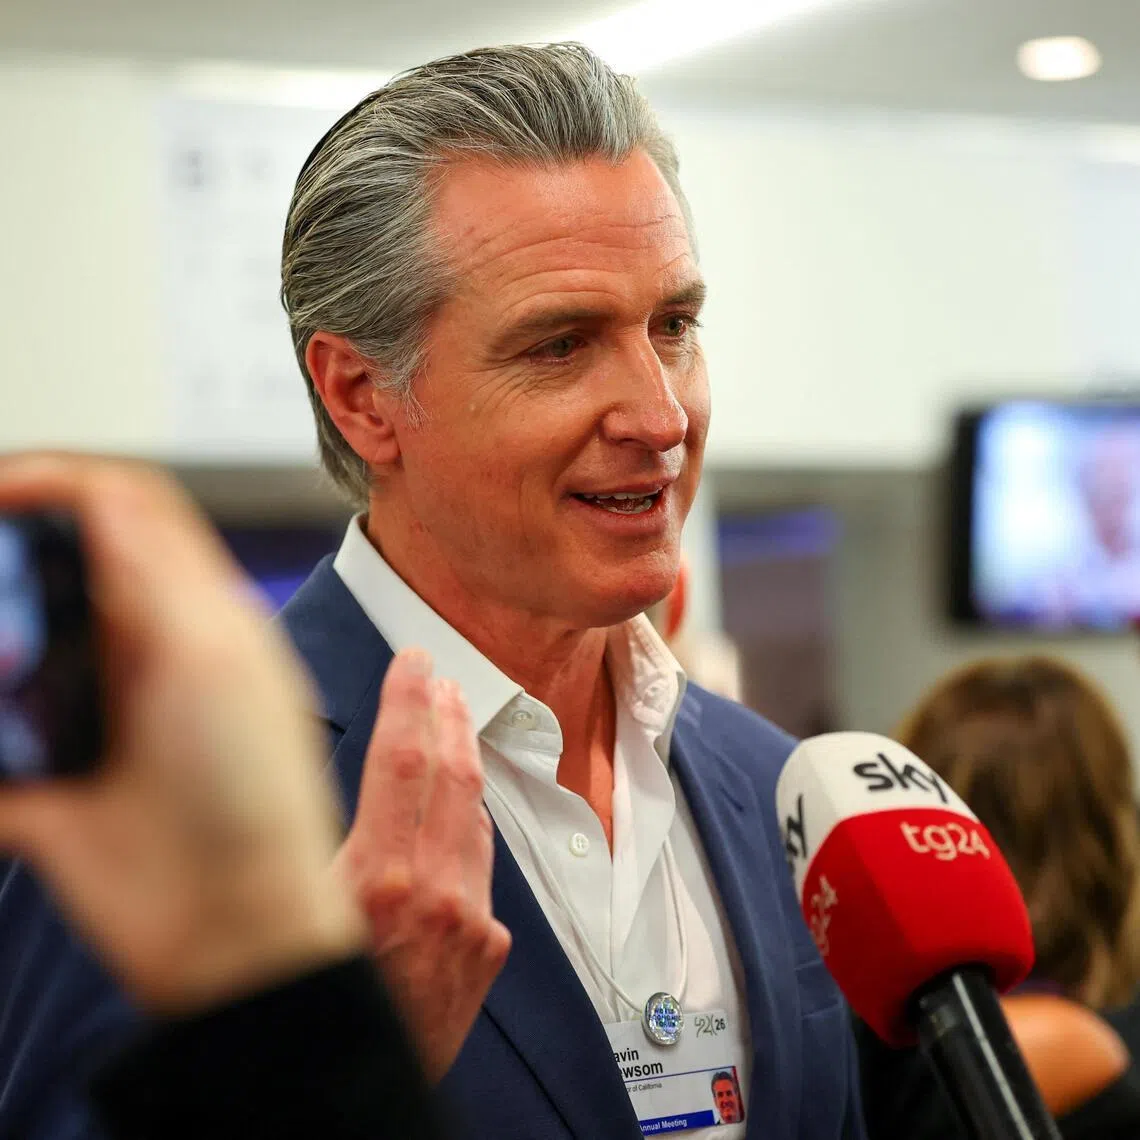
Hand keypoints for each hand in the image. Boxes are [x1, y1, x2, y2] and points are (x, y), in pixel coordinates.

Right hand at [0, 454, 364, 1013]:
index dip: (60, 483)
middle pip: (50, 569)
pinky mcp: (44, 778)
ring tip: (2, 668)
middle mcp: (139, 652)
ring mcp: (89, 712)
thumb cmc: (251, 794)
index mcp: (194, 615)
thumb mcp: (216, 661)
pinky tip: (4, 734)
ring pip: (8, 642)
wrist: (228, 925)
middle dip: (3, 562)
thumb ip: (157, 574)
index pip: (124, 512)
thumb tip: (102, 491)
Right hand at [333, 651, 511, 1080]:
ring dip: (464, 764)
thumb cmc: (304, 1012)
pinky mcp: (488, 947)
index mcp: (376, 882)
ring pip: (474, 817)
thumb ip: (328, 854)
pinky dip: (470, 826)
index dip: (409, 703)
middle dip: (448, 716)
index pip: (401, 763)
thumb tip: (353, 792)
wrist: (351, 1104)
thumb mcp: (294, 918)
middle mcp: (433, 896)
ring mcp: (469, 922)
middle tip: (441, 678)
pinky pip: (482, 866)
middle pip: (450, 779)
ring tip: (453, 722)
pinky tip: (461, 806)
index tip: (413, 662)